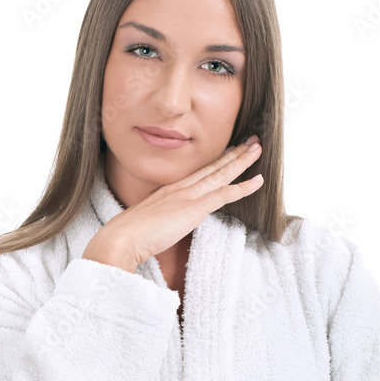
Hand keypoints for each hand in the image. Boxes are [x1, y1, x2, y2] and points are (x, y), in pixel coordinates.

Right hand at [90, 137, 262, 268]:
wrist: (121, 239)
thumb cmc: (128, 236)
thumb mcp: (146, 223)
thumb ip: (159, 220)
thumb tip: (164, 227)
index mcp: (168, 191)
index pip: (198, 173)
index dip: (216, 161)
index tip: (230, 151)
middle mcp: (180, 188)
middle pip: (212, 167)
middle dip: (233, 153)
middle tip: (251, 141)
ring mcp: (187, 196)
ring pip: (221, 174)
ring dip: (241, 161)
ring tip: (257, 148)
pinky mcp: (194, 208)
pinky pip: (224, 194)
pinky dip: (243, 187)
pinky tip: (258, 180)